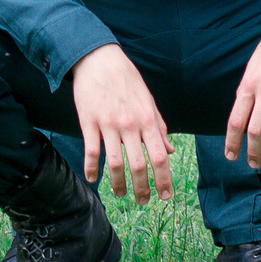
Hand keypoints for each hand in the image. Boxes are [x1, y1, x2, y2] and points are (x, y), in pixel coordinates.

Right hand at [69, 45, 172, 202]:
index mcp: (148, 120)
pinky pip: (91, 151)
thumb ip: (160, 127)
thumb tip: (171, 150)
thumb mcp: (148, 100)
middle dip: (142, 188)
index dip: (164, 179)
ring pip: (115, 163)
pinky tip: (93, 179)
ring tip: (121, 195)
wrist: (99, 59)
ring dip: (118, 184)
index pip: (160, 156)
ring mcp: (108, 125)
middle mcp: (130, 125)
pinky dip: (92, 169)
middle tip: (143, 202)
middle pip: (138, 165)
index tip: (166, 196)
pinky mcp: (89, 122)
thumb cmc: (127, 80)